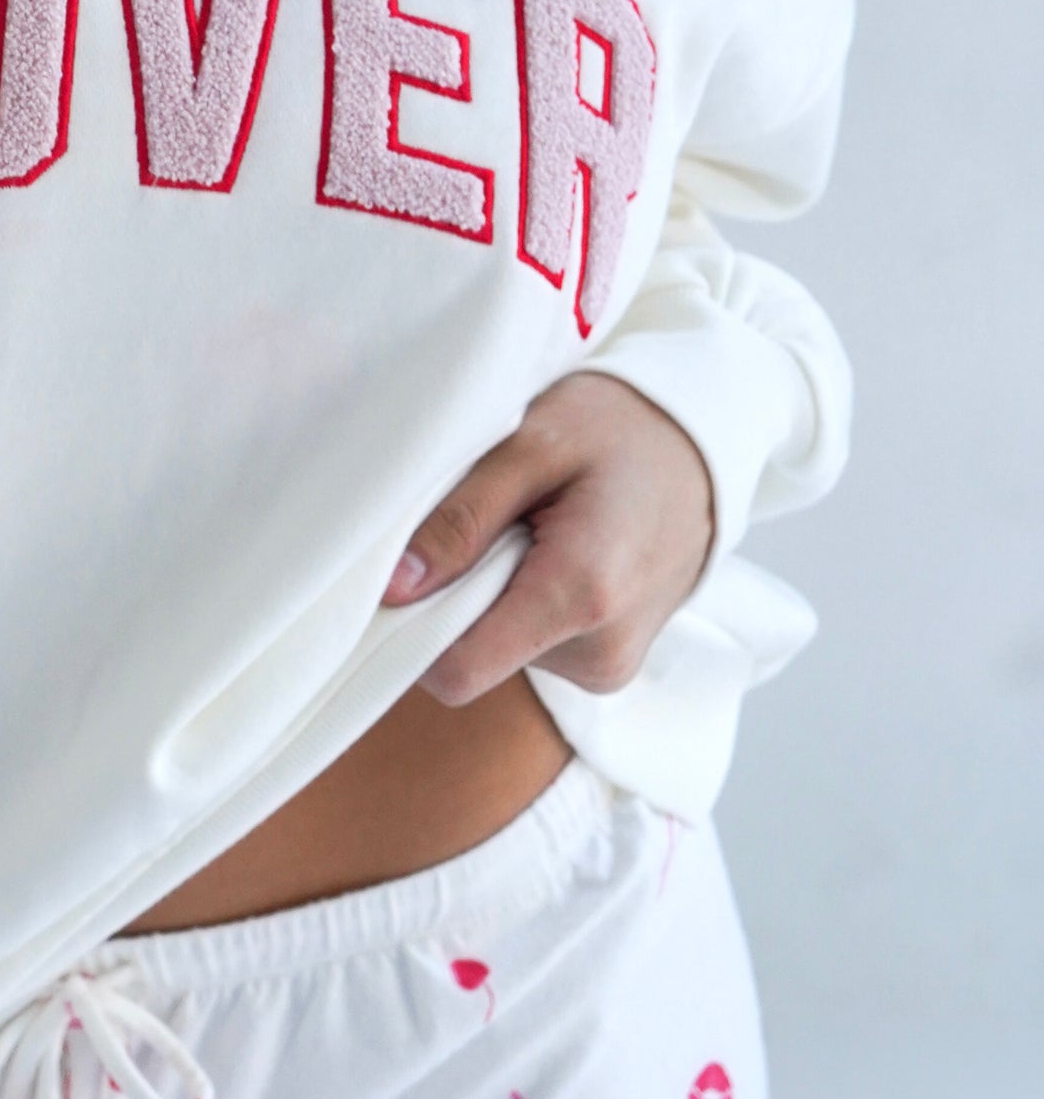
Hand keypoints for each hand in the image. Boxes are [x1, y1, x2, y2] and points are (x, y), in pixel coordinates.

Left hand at [382, 372, 715, 710]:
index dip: (411, 626)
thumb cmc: (619, 427)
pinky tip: (553, 551)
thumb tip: (392, 590)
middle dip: (457, 595)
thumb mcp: (531, 444)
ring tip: (535, 528)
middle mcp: (600, 653)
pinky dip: (521, 601)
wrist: (707, 441)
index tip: (410, 570)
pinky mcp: (607, 665)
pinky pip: (529, 646)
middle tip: (492, 523)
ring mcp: (608, 667)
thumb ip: (459, 518)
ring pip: (499, 652)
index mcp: (581, 595)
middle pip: (473, 658)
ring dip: (492, 593)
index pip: (455, 670)